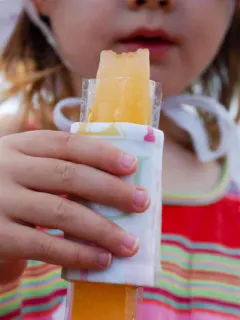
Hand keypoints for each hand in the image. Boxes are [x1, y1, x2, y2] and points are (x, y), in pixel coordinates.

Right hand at [0, 130, 148, 281]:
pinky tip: (102, 259)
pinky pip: (44, 246)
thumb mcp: (27, 167)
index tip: (132, 165)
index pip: (67, 143)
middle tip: (142, 202)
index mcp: (22, 146)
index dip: (102, 153)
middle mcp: (9, 168)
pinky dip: (77, 253)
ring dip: (102, 229)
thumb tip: (118, 184)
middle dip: (111, 189)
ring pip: (61, 212)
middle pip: (68, 175)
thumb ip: (59, 167)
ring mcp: (1, 201)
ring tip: (130, 243)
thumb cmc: (14, 189)